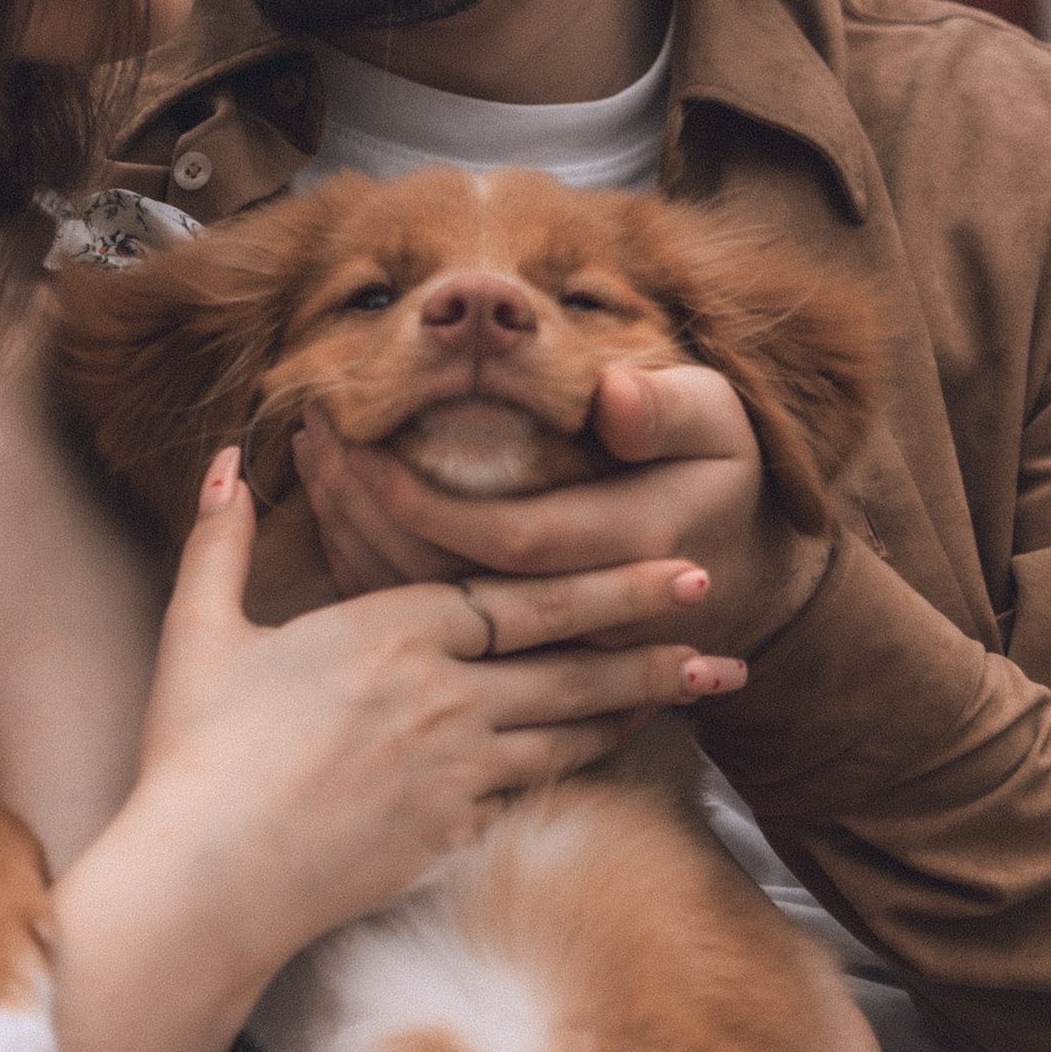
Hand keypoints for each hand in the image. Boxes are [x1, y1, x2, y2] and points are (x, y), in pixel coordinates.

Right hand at [117, 450, 744, 978]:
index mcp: (392, 632)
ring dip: (637, 703)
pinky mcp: (450, 834)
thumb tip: (228, 459)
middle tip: (723, 614)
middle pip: (570, 660)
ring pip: (569, 730)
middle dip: (653, 635)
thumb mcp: (201, 630)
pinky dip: (576, 767)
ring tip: (699, 684)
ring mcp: (455, 772)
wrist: (207, 880)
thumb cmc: (197, 751)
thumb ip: (223, 539)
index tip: (678, 566)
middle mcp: (443, 696)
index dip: (611, 582)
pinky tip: (608, 754)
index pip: (526, 598)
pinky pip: (527, 791)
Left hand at [294, 364, 825, 653]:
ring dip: (354, 534)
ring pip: (422, 612)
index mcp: (631, 548)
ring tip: (312, 456)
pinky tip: (334, 506)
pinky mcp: (509, 654)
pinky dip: (366, 564)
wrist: (738, 578)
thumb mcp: (719, 423)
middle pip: (445, 583)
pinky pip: (422, 624)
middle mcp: (579, 617)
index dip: (428, 501)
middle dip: (366, 509)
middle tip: (313, 433)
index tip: (365, 444)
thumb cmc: (718, 478)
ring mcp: (540, 646)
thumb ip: (668, 409)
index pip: (509, 541)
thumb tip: (614, 396)